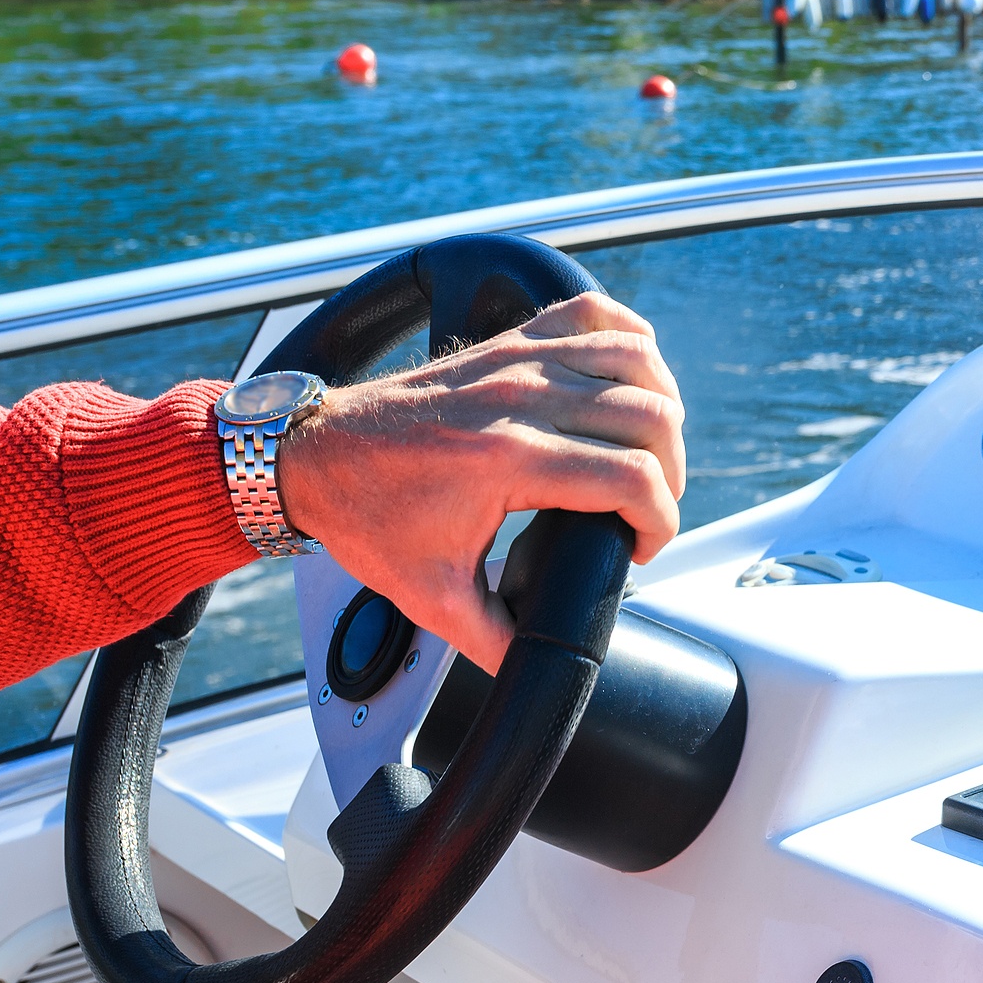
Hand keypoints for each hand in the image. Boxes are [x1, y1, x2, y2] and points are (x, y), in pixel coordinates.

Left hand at [279, 294, 686, 674]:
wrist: (311, 455)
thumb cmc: (368, 515)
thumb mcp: (431, 595)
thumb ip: (494, 640)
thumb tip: (538, 669)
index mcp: (508, 458)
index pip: (632, 477)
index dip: (660, 521)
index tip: (639, 547)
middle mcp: (521, 397)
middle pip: (651, 416)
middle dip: (671, 473)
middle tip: (646, 508)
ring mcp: (517, 359)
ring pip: (637, 359)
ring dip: (662, 406)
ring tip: (650, 450)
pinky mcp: (509, 340)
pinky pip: (595, 313)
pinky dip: (629, 340)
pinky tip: (630, 377)